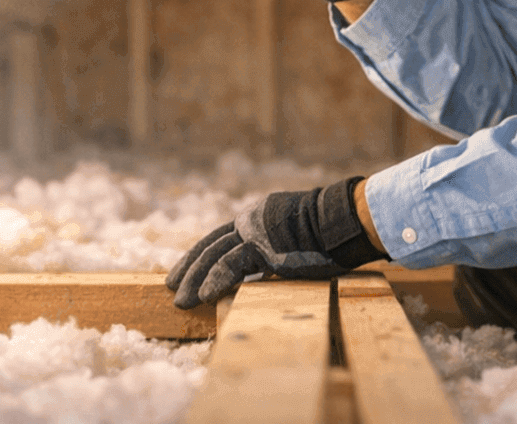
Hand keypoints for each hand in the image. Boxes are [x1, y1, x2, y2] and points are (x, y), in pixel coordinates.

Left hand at [166, 177, 380, 308]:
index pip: (222, 237)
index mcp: (258, 216)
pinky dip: (214, 280)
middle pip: (212, 244)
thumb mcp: (295, 240)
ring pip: (215, 255)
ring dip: (195, 280)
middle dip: (190, 268)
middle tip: (172, 286)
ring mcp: (256, 231)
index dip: (201, 254)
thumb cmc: (329, 234)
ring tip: (180, 301)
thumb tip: (263, 274)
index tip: (186, 270)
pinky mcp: (264, 245)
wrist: (344, 221)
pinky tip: (201, 296)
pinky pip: (231, 264)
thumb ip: (274, 252)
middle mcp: (252, 220)